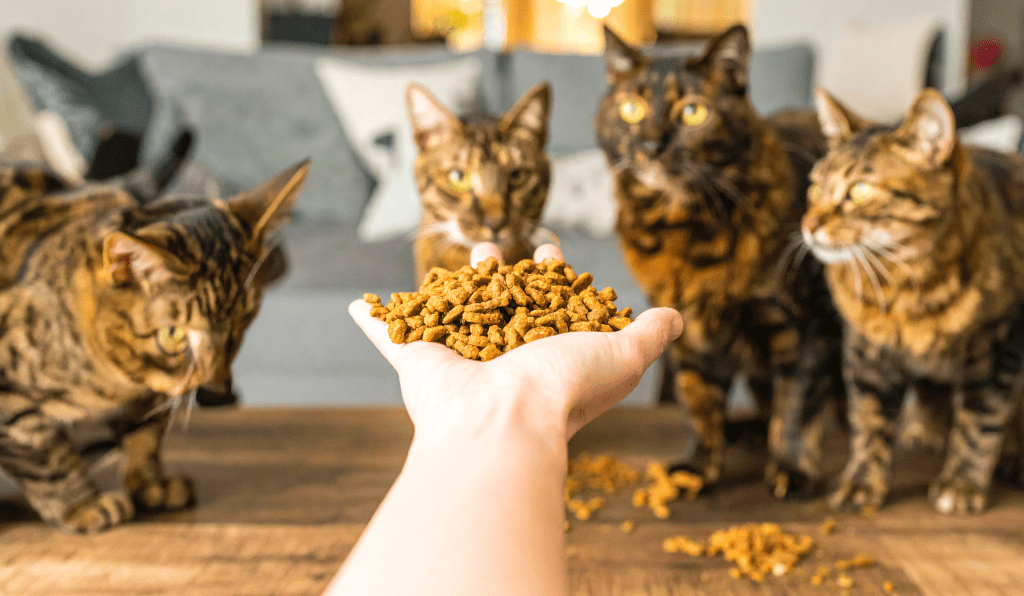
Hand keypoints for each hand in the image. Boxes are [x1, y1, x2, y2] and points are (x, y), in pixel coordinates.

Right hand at [348, 243, 682, 441]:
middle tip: (495, 246)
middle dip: (498, 271)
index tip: (551, 249)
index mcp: (542, 352)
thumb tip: (679, 317)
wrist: (503, 422)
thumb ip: (649, 335)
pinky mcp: (414, 360)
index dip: (551, 275)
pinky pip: (386, 333)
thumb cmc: (563, 389)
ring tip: (465, 250)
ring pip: (449, 309)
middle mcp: (497, 355)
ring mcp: (454, 357)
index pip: (544, 302)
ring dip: (451, 284)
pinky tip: (359, 304)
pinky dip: (371, 320)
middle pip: (496, 302)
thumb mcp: (621, 355)